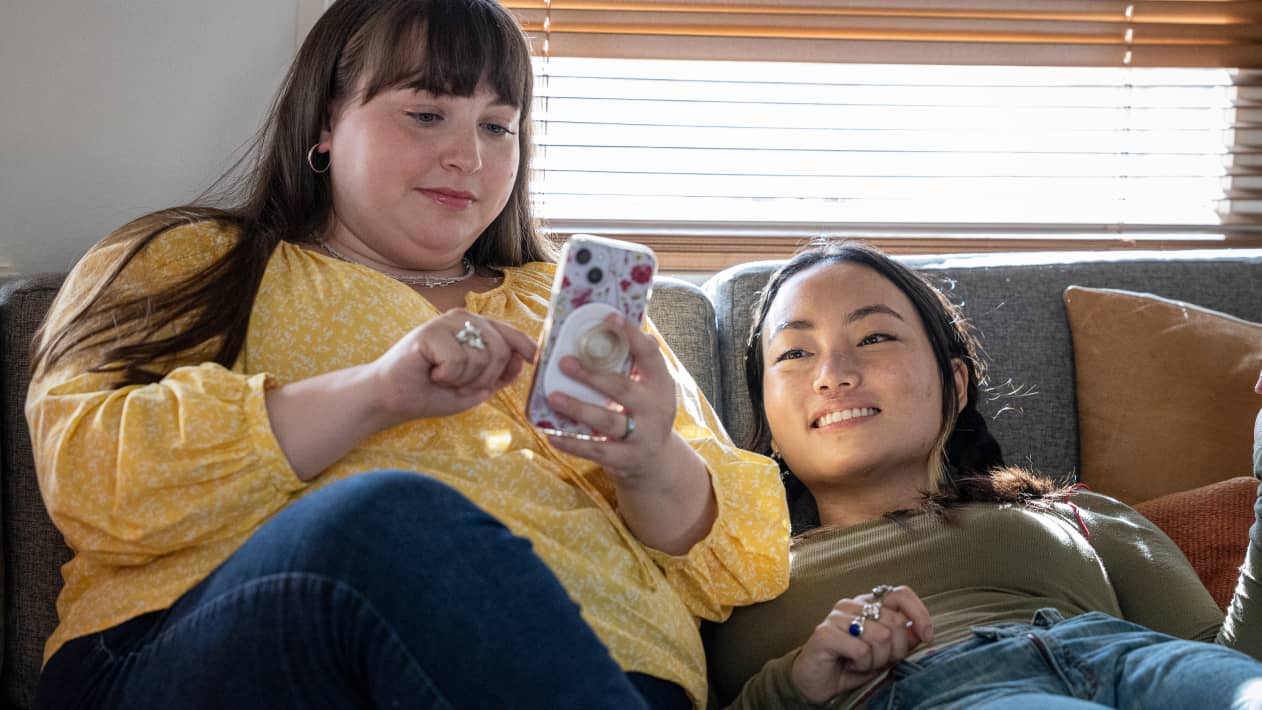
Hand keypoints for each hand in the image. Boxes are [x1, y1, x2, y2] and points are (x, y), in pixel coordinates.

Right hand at [369, 309, 535, 426]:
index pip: (510, 334)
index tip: (534, 359)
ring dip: (463, 379)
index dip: (525, 347)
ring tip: (442, 378)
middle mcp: (464, 319)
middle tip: (459, 384)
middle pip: (500, 349)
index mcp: (476, 328)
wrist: (393, 398)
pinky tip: (431, 373)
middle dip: (485, 377)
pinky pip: (458, 360)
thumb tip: (522, 361)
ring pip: (481, 356)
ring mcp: (446, 322)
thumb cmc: (431, 391)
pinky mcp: (430, 331)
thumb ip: (499, 375)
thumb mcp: (474, 387)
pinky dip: (447, 376)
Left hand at [543, 314, 678, 483]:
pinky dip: (573, 443)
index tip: (610, 317)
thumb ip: (639, 362)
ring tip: (553, 396)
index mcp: (661, 384)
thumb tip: (629, 325)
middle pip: (622, 388)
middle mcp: (655, 409)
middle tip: (564, 362)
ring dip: (578, 407)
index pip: (649, 354)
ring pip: (608, 420)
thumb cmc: (646, 413)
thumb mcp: (651, 388)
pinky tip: (552, 435)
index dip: (631, 335)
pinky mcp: (625, 459)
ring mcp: (641, 436)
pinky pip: (596, 450)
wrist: (657, 463)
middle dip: (592, 375)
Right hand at [790, 585, 933, 704]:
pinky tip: (850, 665)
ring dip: (877, 660)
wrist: (816, 682)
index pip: (900, 594)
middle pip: (895, 621)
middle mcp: (852, 604)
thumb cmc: (850, 664)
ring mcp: (837, 617)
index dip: (919, 613)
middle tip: (879, 660)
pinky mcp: (825, 633)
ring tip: (862, 663)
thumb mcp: (884, 653)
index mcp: (867, 604)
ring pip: (881, 636)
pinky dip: (862, 664)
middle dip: (895, 650)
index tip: (927, 635)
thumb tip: (923, 631)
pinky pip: (861, 650)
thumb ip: (902, 639)